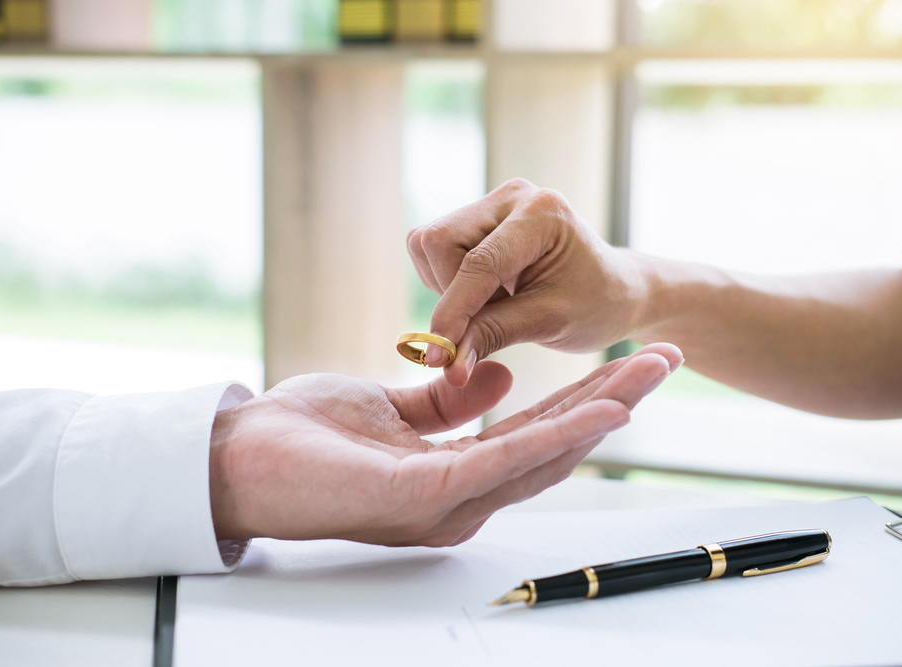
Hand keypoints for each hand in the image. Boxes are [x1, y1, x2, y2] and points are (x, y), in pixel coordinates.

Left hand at [209, 343, 681, 546]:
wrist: (237, 456)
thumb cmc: (304, 438)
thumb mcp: (389, 409)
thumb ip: (446, 402)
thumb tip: (501, 377)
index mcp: (452, 477)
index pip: (533, 435)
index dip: (584, 399)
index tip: (626, 363)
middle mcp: (460, 499)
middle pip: (553, 446)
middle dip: (613, 400)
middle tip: (664, 359)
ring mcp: (445, 504)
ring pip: (542, 455)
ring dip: (602, 412)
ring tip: (650, 372)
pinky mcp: (423, 497)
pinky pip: (502, 462)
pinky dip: (556, 437)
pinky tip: (601, 409)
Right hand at [407, 178, 644, 386]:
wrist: (615, 290)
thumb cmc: (596, 306)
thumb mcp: (550, 323)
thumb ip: (493, 336)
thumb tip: (445, 364)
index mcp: (541, 212)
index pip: (478, 263)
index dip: (453, 312)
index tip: (437, 358)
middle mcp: (512, 197)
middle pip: (439, 242)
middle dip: (450, 294)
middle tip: (483, 326)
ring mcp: (491, 204)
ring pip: (429, 246)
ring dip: (448, 289)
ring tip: (495, 307)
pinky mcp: (476, 219)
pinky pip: (433, 251)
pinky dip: (448, 282)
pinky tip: (486, 295)